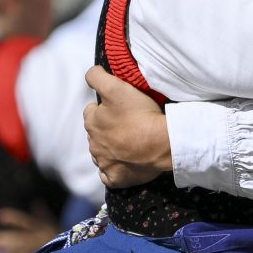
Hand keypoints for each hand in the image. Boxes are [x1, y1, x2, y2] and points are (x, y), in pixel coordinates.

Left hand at [0, 206, 61, 252]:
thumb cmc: (61, 238)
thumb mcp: (55, 225)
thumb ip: (44, 215)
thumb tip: (36, 203)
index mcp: (44, 229)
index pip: (27, 221)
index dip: (13, 218)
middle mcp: (42, 240)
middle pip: (22, 239)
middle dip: (6, 238)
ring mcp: (41, 251)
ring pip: (22, 251)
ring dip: (8, 250)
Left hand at [85, 67, 171, 188]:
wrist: (162, 143)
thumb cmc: (140, 114)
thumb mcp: (116, 87)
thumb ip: (97, 77)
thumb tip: (90, 74)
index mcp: (91, 122)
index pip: (91, 111)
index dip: (105, 108)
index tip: (120, 108)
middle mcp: (93, 144)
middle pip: (97, 133)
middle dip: (107, 129)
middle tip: (128, 125)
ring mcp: (104, 163)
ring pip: (102, 154)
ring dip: (111, 149)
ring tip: (130, 144)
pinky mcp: (115, 178)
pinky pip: (108, 176)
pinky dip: (114, 170)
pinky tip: (124, 164)